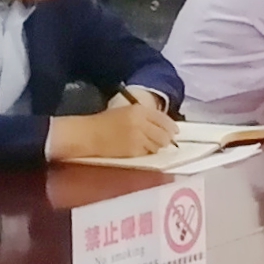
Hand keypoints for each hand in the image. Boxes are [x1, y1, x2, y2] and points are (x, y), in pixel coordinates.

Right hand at [52, 93, 180, 161]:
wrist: (88, 134)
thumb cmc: (104, 122)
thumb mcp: (126, 112)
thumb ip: (145, 117)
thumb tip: (163, 127)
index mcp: (139, 110)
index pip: (163, 119)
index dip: (171, 127)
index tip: (175, 131)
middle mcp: (141, 123)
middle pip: (164, 134)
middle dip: (166, 139)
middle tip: (164, 142)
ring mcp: (138, 137)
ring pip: (158, 145)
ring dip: (157, 147)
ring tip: (148, 145)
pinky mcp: (133, 151)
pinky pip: (148, 153)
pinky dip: (147, 153)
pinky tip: (139, 149)